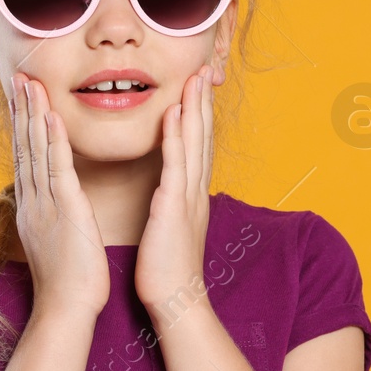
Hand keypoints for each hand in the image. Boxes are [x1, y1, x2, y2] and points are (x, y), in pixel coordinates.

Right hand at [10, 73, 109, 319]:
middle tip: (19, 78)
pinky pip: (57, 169)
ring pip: (36, 151)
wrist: (66, 310)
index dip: (23, 128)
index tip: (22, 100)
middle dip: (22, 111)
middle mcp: (32, 202)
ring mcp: (45, 205)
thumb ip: (53, 222)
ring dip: (33, 115)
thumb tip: (53, 213)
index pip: (26, 160)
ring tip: (30, 83)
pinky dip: (53, 141)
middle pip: (25, 148)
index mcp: (32, 209)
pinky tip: (51, 116)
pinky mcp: (64, 211)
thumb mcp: (56, 245)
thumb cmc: (67, 285)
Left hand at [136, 64, 214, 317]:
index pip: (197, 147)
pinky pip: (175, 165)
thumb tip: (168, 193)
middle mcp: (194, 191)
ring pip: (193, 143)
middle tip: (204, 68)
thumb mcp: (170, 229)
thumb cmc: (166, 270)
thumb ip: (171, 205)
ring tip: (194, 77)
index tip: (197, 88)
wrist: (175, 302)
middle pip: (202, 137)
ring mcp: (187, 198)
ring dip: (194, 108)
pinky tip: (173, 112)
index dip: (199, 115)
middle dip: (202, 101)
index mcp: (191, 196)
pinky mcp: (174, 208)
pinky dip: (176, 136)